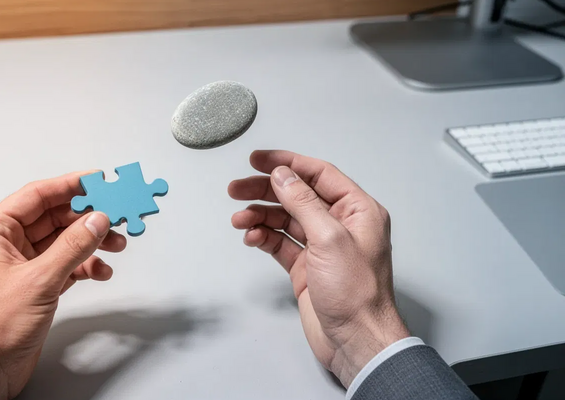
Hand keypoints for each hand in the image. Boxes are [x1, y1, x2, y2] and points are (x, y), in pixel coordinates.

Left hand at [0, 171, 126, 399]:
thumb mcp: (38, 280)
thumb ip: (72, 247)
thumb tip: (96, 220)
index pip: (37, 195)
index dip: (70, 185)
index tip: (98, 181)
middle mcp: (5, 244)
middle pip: (53, 218)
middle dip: (86, 218)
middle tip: (115, 215)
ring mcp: (20, 266)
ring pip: (62, 242)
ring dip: (89, 243)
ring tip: (115, 245)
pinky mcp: (33, 286)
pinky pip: (63, 265)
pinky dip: (83, 266)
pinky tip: (100, 270)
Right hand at [228, 150, 408, 386]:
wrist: (356, 341)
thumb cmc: (357, 294)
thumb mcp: (330, 239)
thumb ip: (304, 202)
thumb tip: (282, 175)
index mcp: (358, 210)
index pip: (318, 174)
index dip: (287, 163)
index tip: (258, 160)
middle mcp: (340, 225)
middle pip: (297, 195)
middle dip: (265, 190)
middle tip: (236, 189)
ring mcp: (322, 247)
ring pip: (285, 219)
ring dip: (260, 216)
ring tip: (239, 219)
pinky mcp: (307, 268)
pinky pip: (280, 243)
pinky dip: (264, 238)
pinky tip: (252, 238)